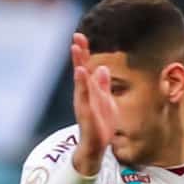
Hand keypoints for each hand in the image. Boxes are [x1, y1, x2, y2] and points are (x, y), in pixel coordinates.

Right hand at [68, 32, 117, 175]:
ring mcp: (84, 104)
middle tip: (76, 37)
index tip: (80, 36)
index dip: (83, 53)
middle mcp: (84, 95)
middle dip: (79, 54)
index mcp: (89, 90)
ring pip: (81, 82)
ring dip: (79, 66)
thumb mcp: (106, 101)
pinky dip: (83, 84)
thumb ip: (104, 85)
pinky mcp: (86, 114)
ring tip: (76, 50)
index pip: (85, 67)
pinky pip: (84, 97)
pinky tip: (81, 72)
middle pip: (81, 70)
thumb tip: (103, 68)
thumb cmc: (100, 124)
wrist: (95, 147)